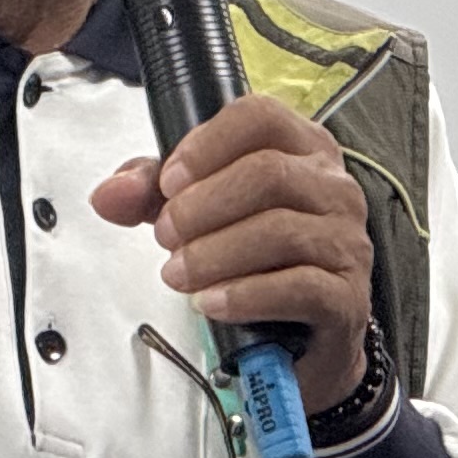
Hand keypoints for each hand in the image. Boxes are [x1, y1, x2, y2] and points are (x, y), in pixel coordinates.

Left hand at [90, 94, 373, 409]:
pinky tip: (211, 303)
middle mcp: (334, 189)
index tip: (169, 182)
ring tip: (180, 274)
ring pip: (279, 229)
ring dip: (214, 254)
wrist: (303, 340)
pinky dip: (244, 295)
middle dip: (201, 207)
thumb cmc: (259, 264)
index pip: (260, 117)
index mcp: (303, 151)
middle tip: (167, 237)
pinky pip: (298, 286)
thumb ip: (152, 195)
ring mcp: (347, 242)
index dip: (206, 145)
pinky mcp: (347, 296)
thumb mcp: (200, 215)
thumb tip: (110, 194)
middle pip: (267, 173)